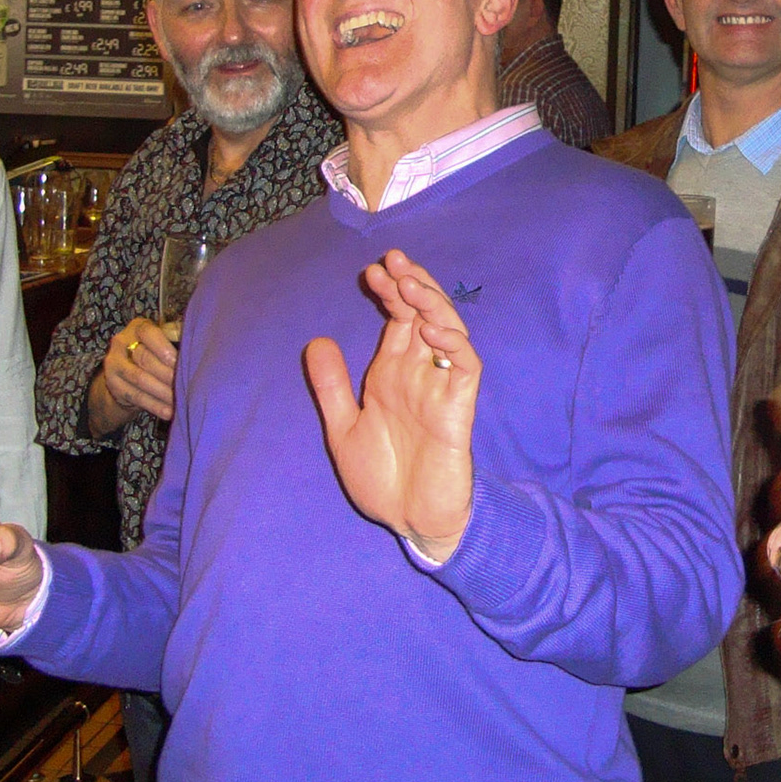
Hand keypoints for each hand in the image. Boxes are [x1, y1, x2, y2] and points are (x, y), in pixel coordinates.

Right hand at [91, 316, 179, 429]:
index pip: (148, 333)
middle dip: (168, 374)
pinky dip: (155, 405)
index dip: (165, 348)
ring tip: (181, 400)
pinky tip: (170, 411)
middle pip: (145, 358)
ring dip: (163, 392)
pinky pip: (136, 397)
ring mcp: (114, 364)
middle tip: (187, 385)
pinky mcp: (114, 385)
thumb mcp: (162, 339)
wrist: (126, 372)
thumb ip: (175, 338)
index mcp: (137, 327)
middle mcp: (121, 342)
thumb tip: (198, 342)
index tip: (181, 361)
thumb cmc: (154, 351)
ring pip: (140, 379)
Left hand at [306, 249, 479, 562]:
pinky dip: (452, 345)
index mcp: (392, 374)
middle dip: (412, 284)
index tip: (371, 271)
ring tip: (410, 282)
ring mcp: (441, 388)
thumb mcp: (342, 429)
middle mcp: (419, 373)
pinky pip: (464, 368)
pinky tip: (430, 330)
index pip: (397, 319)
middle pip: (424, 314)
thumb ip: (331, 387)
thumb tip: (316, 340)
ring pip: (448, 331)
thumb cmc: (382, 480)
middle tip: (393, 259)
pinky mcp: (459, 409)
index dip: (389, 291)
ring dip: (432, 305)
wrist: (409, 521)